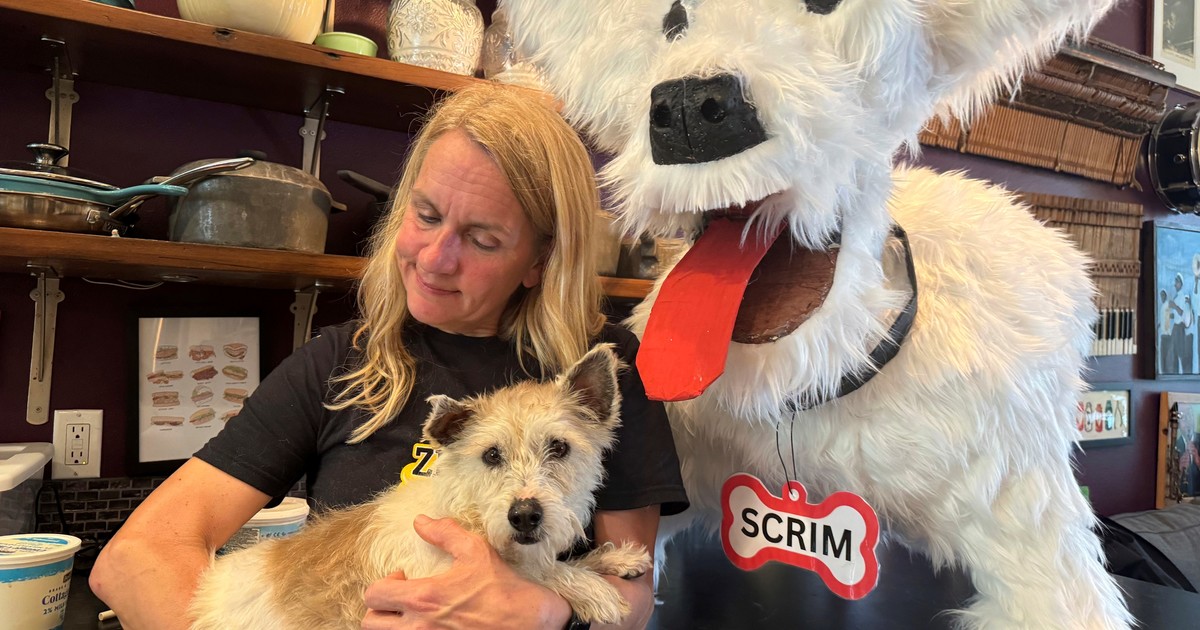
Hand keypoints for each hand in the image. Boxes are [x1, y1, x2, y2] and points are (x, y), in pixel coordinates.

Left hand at [361, 515, 571, 629]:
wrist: (528, 622)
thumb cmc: (503, 589)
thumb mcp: (476, 552)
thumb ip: (444, 534)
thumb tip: (421, 521)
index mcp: (424, 597)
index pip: (375, 595)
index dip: (384, 583)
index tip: (403, 578)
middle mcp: (420, 626)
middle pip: (371, 622)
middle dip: (380, 608)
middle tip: (402, 597)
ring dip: (391, 624)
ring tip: (410, 614)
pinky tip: (429, 625)